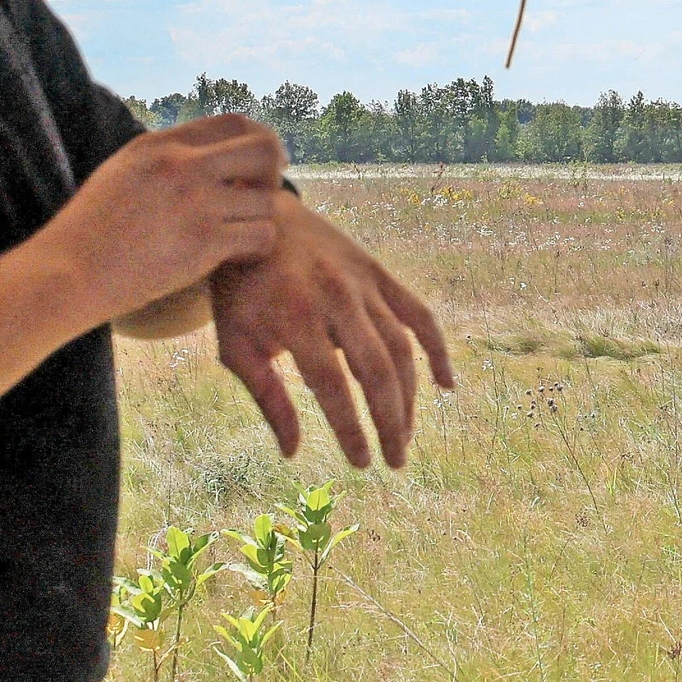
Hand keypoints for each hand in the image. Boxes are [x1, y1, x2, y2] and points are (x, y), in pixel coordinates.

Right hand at [41, 116, 283, 324]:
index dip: (257, 142)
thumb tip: (202, 154)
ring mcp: (194, 201)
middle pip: (264, 149)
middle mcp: (180, 165)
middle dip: (273, 173)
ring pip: (266, 200)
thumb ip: (163, 159)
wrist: (66, 274)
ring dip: (261, 219)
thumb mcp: (120, 173)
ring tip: (241, 235)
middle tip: (259, 198)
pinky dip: (258, 247)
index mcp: (159, 144)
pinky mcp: (203, 241)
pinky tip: (239, 256)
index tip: (259, 167)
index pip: (234, 122)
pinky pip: (261, 236)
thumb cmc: (89, 233)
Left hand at [210, 193, 453, 467]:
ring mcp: (363, 284)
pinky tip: (445, 385)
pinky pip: (419, 315)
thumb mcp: (236, 345)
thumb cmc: (240, 291)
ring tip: (403, 435)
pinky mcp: (380, 274)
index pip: (332, 386)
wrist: (258, 218)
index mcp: (295, 319)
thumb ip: (267, 398)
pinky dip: (437, 349)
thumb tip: (294, 453)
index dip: (351, 428)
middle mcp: (336, 300)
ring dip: (409, 397)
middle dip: (389, 421)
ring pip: (401, 348)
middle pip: (376, 370)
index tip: (361, 463)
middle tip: (394, 460)